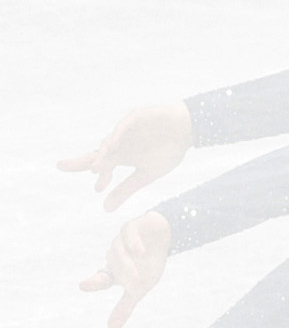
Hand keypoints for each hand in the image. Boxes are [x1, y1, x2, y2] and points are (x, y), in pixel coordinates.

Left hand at [60, 101, 192, 210]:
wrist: (188, 130)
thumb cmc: (169, 150)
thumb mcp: (147, 175)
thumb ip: (126, 190)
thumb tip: (105, 209)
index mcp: (121, 157)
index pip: (102, 166)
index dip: (99, 176)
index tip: (98, 189)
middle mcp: (119, 144)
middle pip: (97, 153)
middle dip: (80, 160)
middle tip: (61, 166)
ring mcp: (125, 131)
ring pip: (109, 142)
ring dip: (102, 154)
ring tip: (97, 167)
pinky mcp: (134, 118)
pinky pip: (122, 127)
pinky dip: (116, 135)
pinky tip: (111, 144)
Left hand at [77, 211, 172, 327]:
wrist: (162, 236)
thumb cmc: (148, 263)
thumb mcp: (139, 288)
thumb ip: (125, 306)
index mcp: (114, 270)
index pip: (102, 278)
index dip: (94, 282)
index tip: (84, 286)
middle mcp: (115, 253)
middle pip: (114, 263)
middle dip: (123, 272)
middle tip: (134, 283)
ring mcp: (122, 239)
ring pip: (119, 249)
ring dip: (127, 261)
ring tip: (138, 275)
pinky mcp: (133, 226)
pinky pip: (129, 233)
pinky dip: (133, 242)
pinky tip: (140, 252)